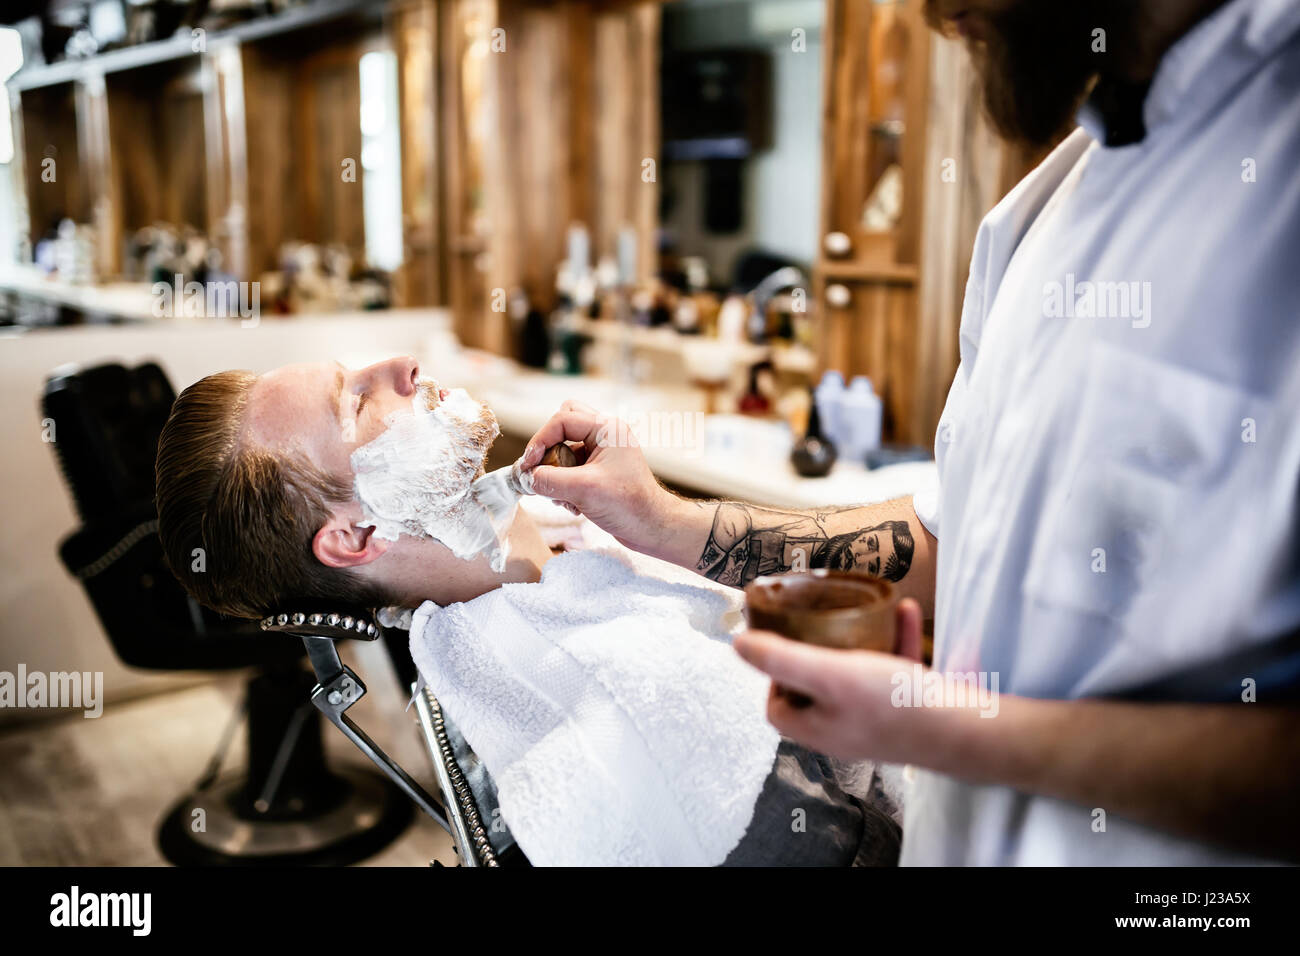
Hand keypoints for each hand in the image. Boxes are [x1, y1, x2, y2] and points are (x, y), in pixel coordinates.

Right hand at [522, 401, 678, 553]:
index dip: (539, 441)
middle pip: (562, 427)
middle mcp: (604, 435)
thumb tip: (525, 477)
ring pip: (563, 450)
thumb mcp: (583, 490)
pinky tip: (573, 505)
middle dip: (548, 451)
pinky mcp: (598, 471)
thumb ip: (549, 480)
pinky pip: (569, 468)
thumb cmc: (629, 505)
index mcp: (606, 429)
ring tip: (563, 497)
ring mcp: (601, 453)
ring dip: (555, 473)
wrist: (652, 528)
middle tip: (545, 472)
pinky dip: (564, 486)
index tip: (528, 466)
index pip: (561, 420)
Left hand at [733, 597, 933, 760]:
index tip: (785, 643)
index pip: (777, 707)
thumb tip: (738, 644)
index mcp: (816, 728)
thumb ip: (781, 659)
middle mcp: (843, 730)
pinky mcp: (907, 709)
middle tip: (821, 623)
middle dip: (818, 652)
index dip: (773, 677)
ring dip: (860, 639)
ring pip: (857, 676)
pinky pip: (894, 670)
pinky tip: (904, 611)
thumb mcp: (829, 674)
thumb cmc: (893, 705)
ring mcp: (876, 721)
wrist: (966, 730)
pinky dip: (896, 641)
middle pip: (815, 690)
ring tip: (864, 611)